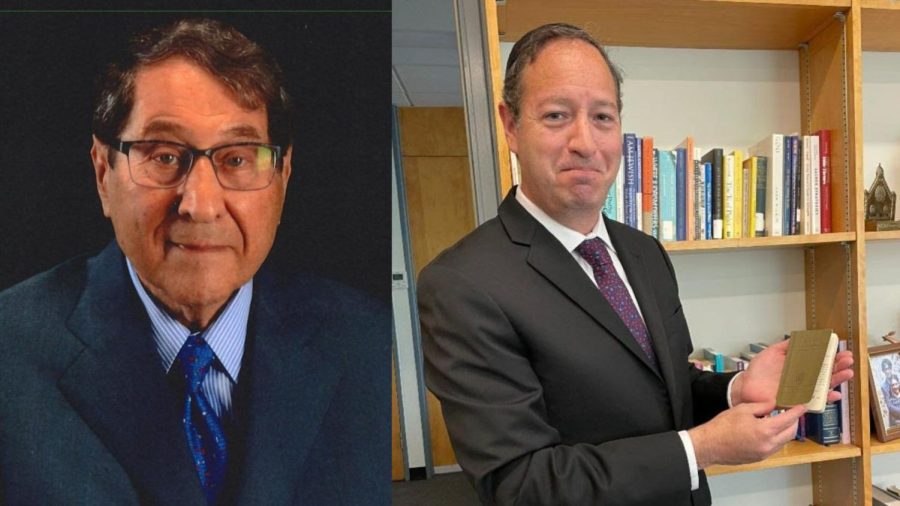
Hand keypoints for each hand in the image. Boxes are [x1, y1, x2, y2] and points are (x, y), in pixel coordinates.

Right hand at [689, 403, 804, 468]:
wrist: (710, 445)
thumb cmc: (723, 426)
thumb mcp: (742, 409)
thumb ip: (761, 407)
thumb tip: (774, 405)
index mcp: (765, 430)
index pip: (788, 419)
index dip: (797, 411)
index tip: (802, 406)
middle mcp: (768, 444)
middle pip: (791, 433)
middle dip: (794, 422)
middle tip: (792, 413)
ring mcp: (764, 453)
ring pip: (783, 442)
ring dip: (785, 431)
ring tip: (780, 421)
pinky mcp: (759, 458)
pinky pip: (774, 448)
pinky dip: (776, 439)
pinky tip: (768, 431)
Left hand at [731, 340, 854, 405]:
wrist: (746, 387)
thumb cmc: (758, 372)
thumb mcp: (772, 353)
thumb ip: (786, 346)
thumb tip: (801, 336)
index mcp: (798, 367)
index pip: (819, 360)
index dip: (831, 356)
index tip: (842, 350)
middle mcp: (803, 379)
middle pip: (825, 372)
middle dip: (838, 366)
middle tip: (848, 360)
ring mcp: (801, 390)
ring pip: (824, 386)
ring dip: (837, 380)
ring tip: (848, 372)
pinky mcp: (797, 401)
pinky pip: (814, 401)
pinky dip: (826, 399)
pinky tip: (835, 394)